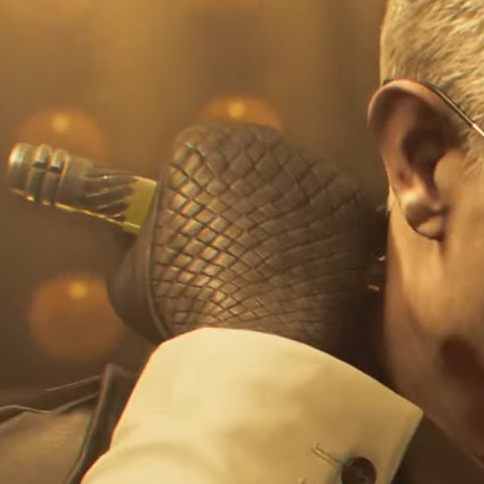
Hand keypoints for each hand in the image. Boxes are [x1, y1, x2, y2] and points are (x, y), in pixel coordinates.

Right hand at [108, 122, 385, 367]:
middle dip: (257, 211)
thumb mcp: (131, 276)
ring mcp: (313, 169)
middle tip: (252, 263)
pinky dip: (336, 249)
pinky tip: (318, 282)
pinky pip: (344, 222)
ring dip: (299, 228)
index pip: (204, 166)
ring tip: (285, 279)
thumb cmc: (185, 311)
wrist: (254, 341)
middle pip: (259, 173)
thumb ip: (139, 243)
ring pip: (305, 195)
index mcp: (201, 146)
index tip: (208, 243)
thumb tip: (137, 240)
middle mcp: (261, 142)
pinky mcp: (352, 202)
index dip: (204, 209)